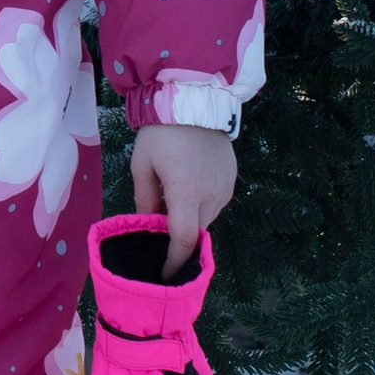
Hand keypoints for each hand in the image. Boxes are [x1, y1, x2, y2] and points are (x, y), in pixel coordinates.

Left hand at [131, 122, 237, 269]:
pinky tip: (187, 187)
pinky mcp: (232, 178)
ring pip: (207, 218)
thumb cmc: (162, 133)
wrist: (193, 100)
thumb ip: (145, 199)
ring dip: (190, 219)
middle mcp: (212, 196)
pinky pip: (216, 202)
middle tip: (158, 229)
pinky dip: (201, 204)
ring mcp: (225, 187)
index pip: (183, 240)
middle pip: (196, 231)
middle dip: (178, 237)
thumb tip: (149, 223)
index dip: (174, 262)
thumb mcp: (142, 166)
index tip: (165, 275)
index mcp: (187, 194)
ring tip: (170, 202)